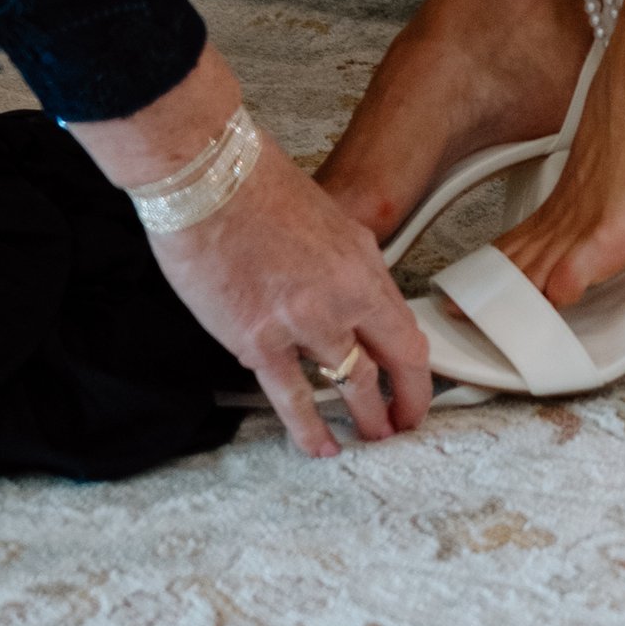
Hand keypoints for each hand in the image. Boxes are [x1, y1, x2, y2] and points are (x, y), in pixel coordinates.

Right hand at [156, 140, 435, 456]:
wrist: (208, 178)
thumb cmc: (255, 187)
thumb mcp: (325, 218)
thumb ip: (341, 262)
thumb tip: (344, 291)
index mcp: (363, 260)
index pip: (406, 328)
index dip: (416, 368)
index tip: (414, 387)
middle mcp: (344, 293)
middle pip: (394, 361)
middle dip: (404, 401)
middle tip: (403, 424)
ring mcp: (305, 321)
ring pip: (351, 384)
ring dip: (365, 418)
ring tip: (371, 438)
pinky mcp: (259, 340)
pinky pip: (293, 397)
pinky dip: (310, 428)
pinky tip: (320, 446)